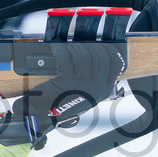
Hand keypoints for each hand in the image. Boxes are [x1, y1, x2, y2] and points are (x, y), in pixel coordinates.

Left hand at [8, 42, 125, 140]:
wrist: (42, 114)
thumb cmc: (61, 100)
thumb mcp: (83, 91)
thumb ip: (93, 76)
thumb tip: (95, 50)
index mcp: (103, 90)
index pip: (115, 64)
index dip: (108, 49)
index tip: (99, 42)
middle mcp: (96, 89)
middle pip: (101, 57)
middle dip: (90, 45)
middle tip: (80, 43)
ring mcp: (83, 86)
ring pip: (85, 55)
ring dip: (75, 46)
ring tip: (68, 46)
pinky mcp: (67, 83)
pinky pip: (66, 58)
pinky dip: (61, 49)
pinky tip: (57, 48)